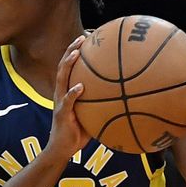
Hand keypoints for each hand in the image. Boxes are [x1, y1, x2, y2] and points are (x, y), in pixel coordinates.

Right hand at [47, 35, 90, 160]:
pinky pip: (67, 101)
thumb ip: (101, 104)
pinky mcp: (62, 113)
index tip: (87, 38)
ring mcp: (60, 102)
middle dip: (72, 50)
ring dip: (68, 64)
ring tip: (76, 53)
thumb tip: (125, 97)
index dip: (76, 51)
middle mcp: (61, 92)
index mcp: (67, 91)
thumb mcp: (91, 114)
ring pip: (62, 78)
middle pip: (63, 66)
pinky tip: (80, 87)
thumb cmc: (78, 132)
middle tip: (82, 38)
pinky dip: (73, 93)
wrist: (62, 149)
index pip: (70, 67)